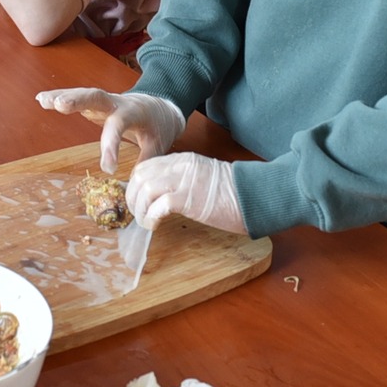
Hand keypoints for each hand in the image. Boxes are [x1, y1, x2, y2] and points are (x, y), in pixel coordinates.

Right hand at [35, 88, 185, 172]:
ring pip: (82, 94)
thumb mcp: (159, 143)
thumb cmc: (158, 127)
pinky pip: (76, 98)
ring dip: (62, 97)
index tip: (107, 168)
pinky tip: (41, 99)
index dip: (111, 145)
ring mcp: (103, 101)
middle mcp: (116, 102)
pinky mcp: (94, 103)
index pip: (119, 126)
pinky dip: (59, 97)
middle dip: (78, 99)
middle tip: (60, 105)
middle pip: (96, 96)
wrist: (159, 106)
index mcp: (134, 112)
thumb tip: (135, 183)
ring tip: (43, 101)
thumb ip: (146, 160)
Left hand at [126, 154, 245, 233]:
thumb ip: (183, 179)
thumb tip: (162, 196)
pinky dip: (151, 217)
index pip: (146, 166)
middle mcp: (180, 166)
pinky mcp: (189, 199)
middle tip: (138, 213)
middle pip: (140, 176)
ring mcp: (184, 181)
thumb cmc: (233, 192)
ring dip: (140, 209)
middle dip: (132, 197)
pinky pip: (158, 206)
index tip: (137, 200)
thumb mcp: (203, 177)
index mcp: (183, 160)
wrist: (254, 195)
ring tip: (145, 222)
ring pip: (145, 189)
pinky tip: (154, 225)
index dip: (135, 184)